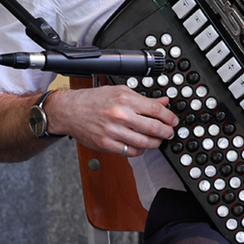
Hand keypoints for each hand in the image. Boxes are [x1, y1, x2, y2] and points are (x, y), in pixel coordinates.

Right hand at [45, 85, 176, 157]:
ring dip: (156, 143)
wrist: (70, 111)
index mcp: (125, 100)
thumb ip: (143, 99)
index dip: (169, 117)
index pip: (156, 110)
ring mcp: (113, 132)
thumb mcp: (120, 92)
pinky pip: (130, 152)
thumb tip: (163, 102)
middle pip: (153, 128)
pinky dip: (140, 150)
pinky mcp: (107, 145)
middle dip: (166, 132)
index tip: (173, 121)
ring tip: (157, 139)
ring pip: (144, 143)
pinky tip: (142, 145)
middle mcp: (120, 116)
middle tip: (169, 132)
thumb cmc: (94, 100)